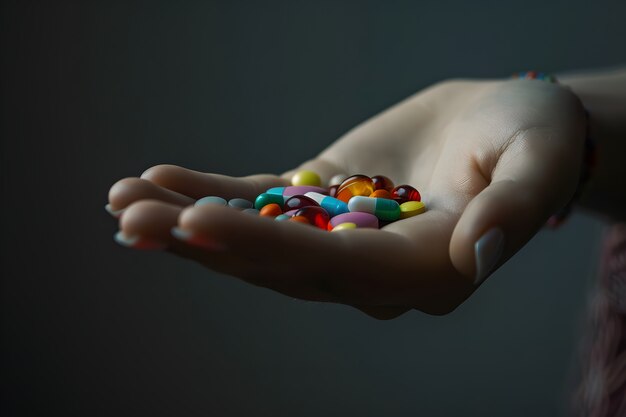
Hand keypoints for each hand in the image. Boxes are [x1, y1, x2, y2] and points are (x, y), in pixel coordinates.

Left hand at [106, 78, 585, 318]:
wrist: (502, 129)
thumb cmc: (531, 138)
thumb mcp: (537, 159)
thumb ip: (515, 207)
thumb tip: (478, 252)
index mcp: (427, 270)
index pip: (337, 267)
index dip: (268, 248)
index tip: (200, 222)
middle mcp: (374, 272)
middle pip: (280, 265)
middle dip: (204, 244)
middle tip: (130, 220)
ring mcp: (341, 242)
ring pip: (258, 242)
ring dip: (189, 226)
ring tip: (124, 204)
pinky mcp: (322, 209)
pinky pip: (261, 207)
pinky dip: (210, 197)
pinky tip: (159, 184)